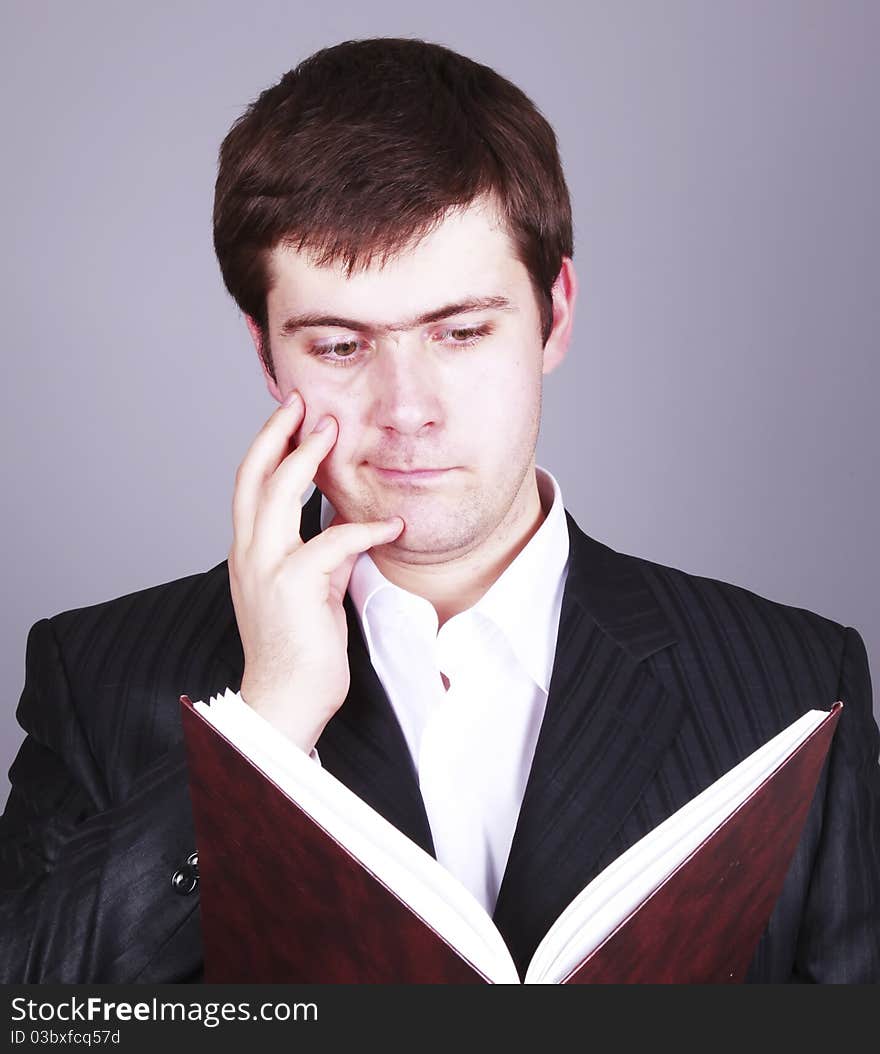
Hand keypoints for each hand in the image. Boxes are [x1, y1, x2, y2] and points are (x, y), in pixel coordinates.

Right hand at [228, 391, 403, 751]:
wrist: (284, 699)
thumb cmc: (298, 649)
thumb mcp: (303, 590)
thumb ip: (313, 554)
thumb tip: (338, 527)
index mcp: (248, 552)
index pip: (249, 485)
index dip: (267, 446)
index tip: (289, 416)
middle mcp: (248, 553)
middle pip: (253, 475)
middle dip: (277, 432)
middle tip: (303, 402)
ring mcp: (266, 567)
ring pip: (278, 492)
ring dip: (307, 456)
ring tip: (333, 431)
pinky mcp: (292, 586)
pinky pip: (331, 541)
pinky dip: (365, 530)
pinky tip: (392, 526)